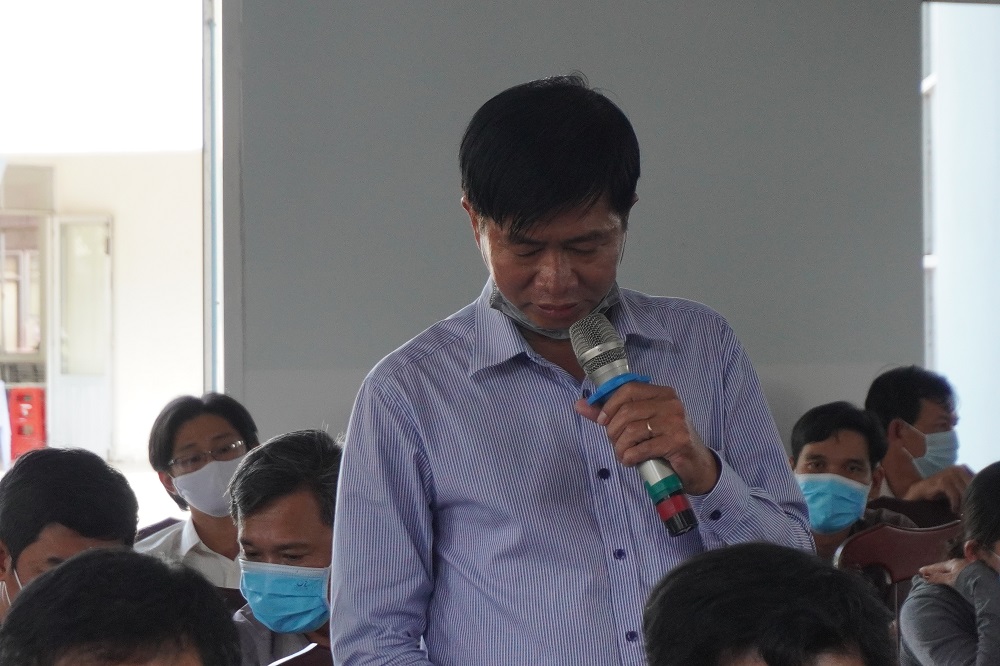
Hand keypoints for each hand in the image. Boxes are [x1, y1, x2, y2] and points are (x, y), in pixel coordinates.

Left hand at [575, 382, 718, 494]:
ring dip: (620, 447)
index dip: (609, 405)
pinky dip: (630, 457)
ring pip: (632, 430)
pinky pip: (642, 448)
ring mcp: (676, 422)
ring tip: (623, 455)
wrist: (697, 467)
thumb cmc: (666, 442)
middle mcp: (671, 404)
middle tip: (615, 443)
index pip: (629, 389)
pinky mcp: (677, 442)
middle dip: (613, 431)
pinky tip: (631, 461)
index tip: (602, 422)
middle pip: (628, 411)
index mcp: (663, 394)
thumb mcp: (641, 424)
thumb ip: (611, 414)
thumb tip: (580, 405)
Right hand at [902, 465, 973, 511]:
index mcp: (961, 468)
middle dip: (969, 498)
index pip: (974, 481)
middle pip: (970, 486)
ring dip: (963, 503)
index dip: (974, 493)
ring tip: (961, 512)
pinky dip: (955, 503)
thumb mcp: (955, 486)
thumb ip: (965, 486)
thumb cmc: (939, 490)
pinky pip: (954, 494)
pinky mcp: (941, 481)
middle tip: (968, 510)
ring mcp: (948, 474)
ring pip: (963, 491)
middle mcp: (956, 469)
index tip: (973, 504)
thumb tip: (978, 494)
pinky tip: (953, 510)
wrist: (919, 491)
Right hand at [919, 558, 968, 587]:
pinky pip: (958, 572)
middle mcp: (959, 563)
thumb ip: (937, 578)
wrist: (984, 582)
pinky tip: (953, 578)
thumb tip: (925, 577)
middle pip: (945, 566)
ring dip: (945, 572)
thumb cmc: (966, 580)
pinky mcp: (972, 572)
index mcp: (952, 563)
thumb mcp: (950, 579)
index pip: (937, 566)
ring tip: (940, 576)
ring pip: (953, 569)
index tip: (920, 570)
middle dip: (937, 570)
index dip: (928, 569)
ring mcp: (966, 567)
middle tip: (929, 572)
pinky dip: (952, 575)